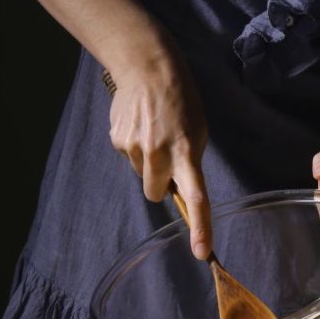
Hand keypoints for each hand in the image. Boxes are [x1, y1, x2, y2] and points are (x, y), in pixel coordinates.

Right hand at [108, 43, 211, 259]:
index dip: (200, 227)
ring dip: (148, 162)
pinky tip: (140, 124)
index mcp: (187, 151)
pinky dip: (135, 147)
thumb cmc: (180, 99)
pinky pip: (128, 157)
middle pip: (157, 194)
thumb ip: (190, 159)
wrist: (147, 66)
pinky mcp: (117, 140)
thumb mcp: (198, 128)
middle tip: (168, 156)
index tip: (202, 252)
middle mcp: (158, 153)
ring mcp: (134, 148)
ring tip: (154, 131)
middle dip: (162, 183)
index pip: (196, 197)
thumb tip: (177, 187)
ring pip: (142, 175)